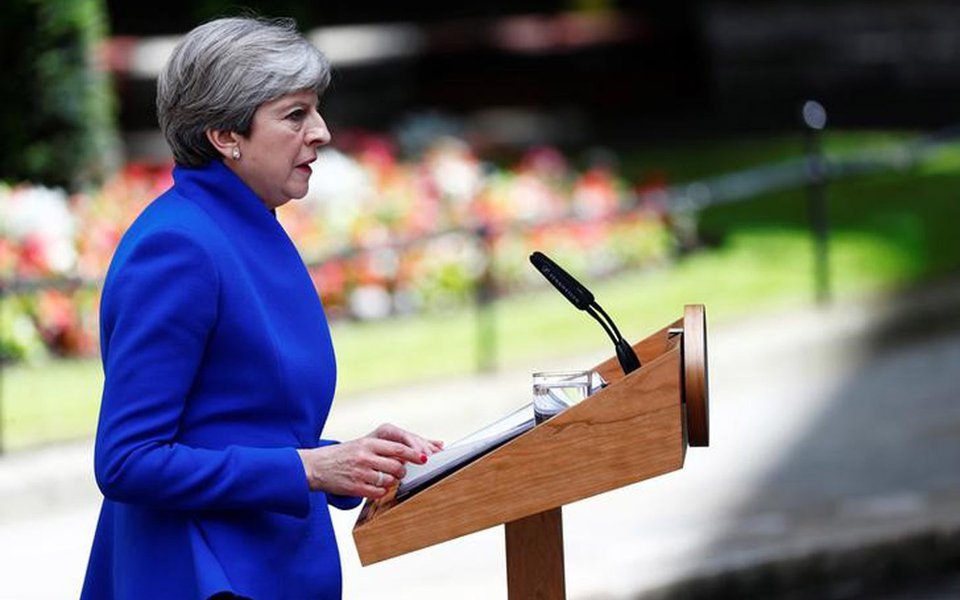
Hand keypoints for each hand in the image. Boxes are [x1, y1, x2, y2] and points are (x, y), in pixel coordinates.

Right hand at [297, 424, 442, 498]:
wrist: (315, 467)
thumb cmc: (342, 456)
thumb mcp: (361, 445)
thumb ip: (382, 448)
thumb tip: (408, 455)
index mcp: (368, 443)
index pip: (398, 448)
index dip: (414, 454)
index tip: (425, 458)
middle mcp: (365, 456)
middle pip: (397, 466)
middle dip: (403, 470)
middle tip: (401, 471)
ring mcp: (361, 473)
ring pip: (389, 480)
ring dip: (391, 481)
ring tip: (384, 478)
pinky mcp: (356, 487)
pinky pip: (378, 492)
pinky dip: (380, 491)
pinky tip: (374, 487)